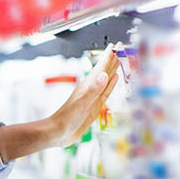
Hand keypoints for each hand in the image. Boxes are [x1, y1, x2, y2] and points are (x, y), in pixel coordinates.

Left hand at [0, 52, 122, 161]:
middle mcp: (91, 89)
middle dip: (112, 59)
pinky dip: (111, 84)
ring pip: (106, 79)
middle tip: (121, 48)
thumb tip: (104, 75)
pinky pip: (105, 91)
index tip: (115, 46)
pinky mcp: (95, 106)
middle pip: (104, 70)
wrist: (58, 132)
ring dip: (113, 69)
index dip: (108, 57)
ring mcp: (93, 97)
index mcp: (88, 86)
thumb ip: (93, 90)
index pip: (100, 68)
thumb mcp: (82, 103)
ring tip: (119, 60)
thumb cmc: (66, 118)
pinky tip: (114, 79)